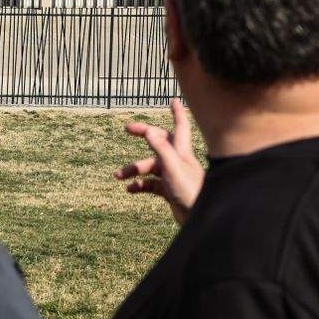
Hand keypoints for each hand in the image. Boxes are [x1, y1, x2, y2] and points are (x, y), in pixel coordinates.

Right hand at [117, 98, 202, 225]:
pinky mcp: (169, 190)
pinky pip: (150, 184)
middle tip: (127, 128)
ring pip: (150, 166)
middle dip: (144, 134)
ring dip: (134, 169)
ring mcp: (173, 175)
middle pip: (159, 142)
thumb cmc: (191, 192)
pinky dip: (139, 185)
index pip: (180, 126)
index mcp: (182, 152)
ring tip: (118, 176)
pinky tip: (130, 189)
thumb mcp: (173, 167)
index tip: (173, 100)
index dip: (177, 112)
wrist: (200, 218)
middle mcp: (178, 161)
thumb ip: (161, 149)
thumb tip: (148, 130)